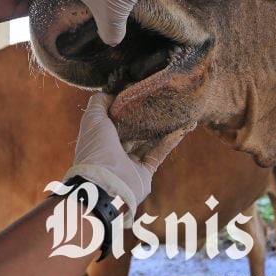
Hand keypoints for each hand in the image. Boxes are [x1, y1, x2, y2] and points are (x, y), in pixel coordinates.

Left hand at [64, 93, 193, 223]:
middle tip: (160, 99)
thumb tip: (109, 92)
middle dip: (145, 116)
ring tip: (176, 111)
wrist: (106, 184)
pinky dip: (170, 140)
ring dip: (162, 127)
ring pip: (148, 141)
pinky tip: (182, 126)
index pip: (114, 119)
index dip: (125, 106)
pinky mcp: (145, 172)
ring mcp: (129, 162)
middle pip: (132, 130)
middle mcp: (114, 150)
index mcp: (100, 138)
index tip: (138, 91)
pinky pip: (159, 153)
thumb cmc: (96, 149)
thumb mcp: (93, 119)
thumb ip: (99, 102)